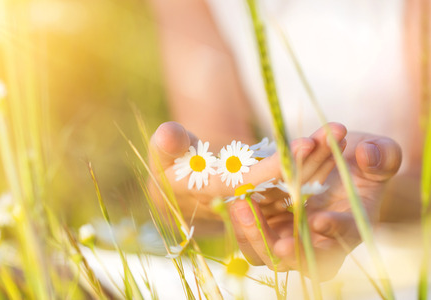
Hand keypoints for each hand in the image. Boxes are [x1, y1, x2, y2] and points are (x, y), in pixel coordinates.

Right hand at [148, 121, 346, 224]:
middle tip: (336, 132)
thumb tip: (168, 132)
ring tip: (339, 132)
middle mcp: (244, 207)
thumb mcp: (163, 157)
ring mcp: (260, 202)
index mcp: (216, 197)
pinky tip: (333, 142)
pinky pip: (297, 180)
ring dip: (319, 161)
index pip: (251, 187)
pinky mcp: (270, 196)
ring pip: (295, 185)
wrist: (184, 191)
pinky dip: (314, 162)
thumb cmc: (171, 170)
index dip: (277, 167)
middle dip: (310, 161)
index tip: (303, 144)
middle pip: (283, 187)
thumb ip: (167, 145)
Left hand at [229, 132, 401, 279]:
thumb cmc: (354, 158)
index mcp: (351, 224)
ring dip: (257, 238)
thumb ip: (383, 155)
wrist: (324, 158)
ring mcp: (292, 236)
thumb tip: (368, 156)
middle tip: (279, 244)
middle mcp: (319, 239)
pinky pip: (252, 242)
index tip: (320, 220)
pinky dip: (243, 227)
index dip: (335, 233)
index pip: (345, 239)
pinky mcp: (269, 228)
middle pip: (304, 263)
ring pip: (270, 256)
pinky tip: (236, 202)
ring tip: (243, 206)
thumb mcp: (376, 150)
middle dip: (292, 254)